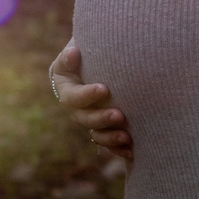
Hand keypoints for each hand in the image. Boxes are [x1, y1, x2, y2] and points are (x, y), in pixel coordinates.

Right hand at [49, 41, 133, 158]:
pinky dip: (118, 148)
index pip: (73, 97)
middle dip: (101, 119)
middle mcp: (75, 108)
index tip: (105, 89)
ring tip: (127, 137)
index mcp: (66, 88)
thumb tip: (74, 53)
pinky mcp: (103, 127)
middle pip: (84, 119)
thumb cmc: (88, 50)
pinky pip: (108, 142)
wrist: (98, 60)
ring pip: (96, 134)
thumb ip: (71, 53)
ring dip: (110, 137)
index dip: (87, 95)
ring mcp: (89, 119)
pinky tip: (132, 149)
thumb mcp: (76, 48)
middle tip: (120, 115)